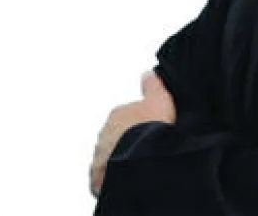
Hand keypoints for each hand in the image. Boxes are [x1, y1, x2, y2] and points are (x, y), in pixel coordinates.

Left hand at [90, 71, 175, 197]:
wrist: (140, 162)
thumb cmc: (149, 131)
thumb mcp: (160, 100)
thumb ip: (154, 86)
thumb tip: (149, 74)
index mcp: (118, 113)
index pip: (129, 117)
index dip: (143, 125)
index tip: (153, 134)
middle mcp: (105, 133)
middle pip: (118, 138)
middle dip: (129, 145)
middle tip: (149, 153)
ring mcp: (100, 156)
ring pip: (111, 159)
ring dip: (121, 163)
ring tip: (141, 170)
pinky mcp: (98, 178)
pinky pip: (104, 179)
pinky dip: (113, 181)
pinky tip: (128, 183)